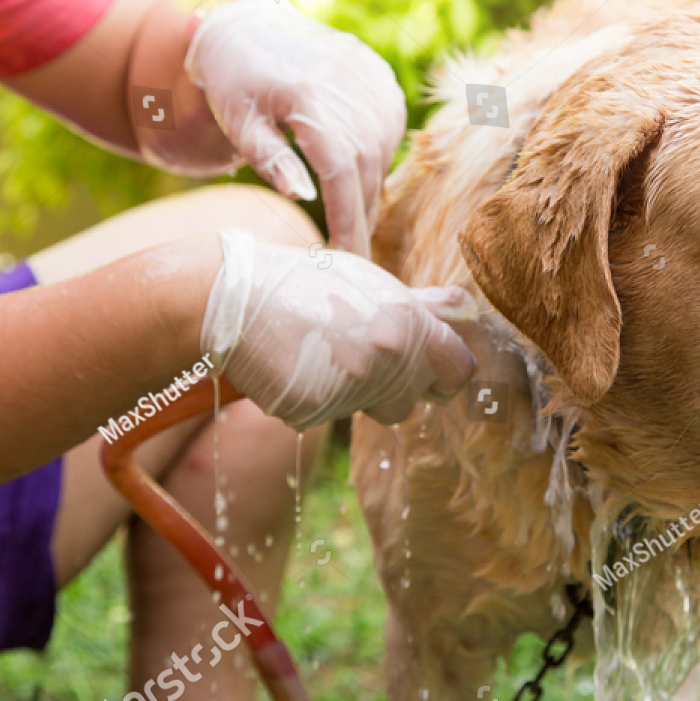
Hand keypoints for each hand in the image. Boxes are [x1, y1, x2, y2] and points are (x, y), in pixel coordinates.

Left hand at [185, 0, 405, 257]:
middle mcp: (345, 77)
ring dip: (371, 186)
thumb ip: (270, 160)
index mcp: (306, 91)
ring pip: (384, 148)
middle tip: (353, 248)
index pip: (340, 168)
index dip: (347, 217)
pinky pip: (391, 126)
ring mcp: (367, 71)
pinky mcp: (376, 70)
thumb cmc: (234, 83)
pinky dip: (380, 155)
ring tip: (353, 214)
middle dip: (361, 211)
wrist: (246, 27)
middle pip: (366, 162)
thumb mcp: (238, 124)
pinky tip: (361, 173)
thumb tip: (302, 198)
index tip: (344, 253)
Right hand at [202, 229, 477, 429]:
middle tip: (354, 350)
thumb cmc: (308, 282)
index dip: (446, 372)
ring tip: (318, 351)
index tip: (430, 369)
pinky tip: (292, 366)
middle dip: (392, 385)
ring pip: (368, 409)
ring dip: (351, 392)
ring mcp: (348, 390)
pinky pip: (325, 417)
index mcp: (408, 325)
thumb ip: (422, 305)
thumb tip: (466, 308)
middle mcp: (386, 360)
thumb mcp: (370, 283)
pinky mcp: (312, 412)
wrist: (234, 295)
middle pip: (412, 401)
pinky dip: (312, 399)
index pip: (460, 371)